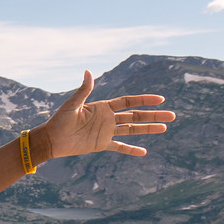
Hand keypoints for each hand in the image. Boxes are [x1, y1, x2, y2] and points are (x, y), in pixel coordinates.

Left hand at [35, 70, 175, 160]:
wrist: (51, 139)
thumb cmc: (59, 120)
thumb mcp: (72, 104)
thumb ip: (83, 90)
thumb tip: (88, 71)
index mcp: (103, 107)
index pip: (129, 102)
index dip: (144, 100)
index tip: (160, 99)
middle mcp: (108, 118)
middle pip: (135, 116)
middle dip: (153, 115)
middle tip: (172, 115)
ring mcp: (106, 132)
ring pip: (132, 130)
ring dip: (148, 129)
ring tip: (165, 128)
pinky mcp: (101, 145)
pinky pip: (120, 147)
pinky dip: (131, 150)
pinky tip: (144, 152)